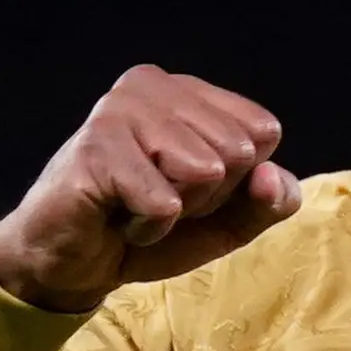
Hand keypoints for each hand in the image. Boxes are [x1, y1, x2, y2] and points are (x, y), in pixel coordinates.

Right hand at [0, 66, 300, 315]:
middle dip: (207, 196)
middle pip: (238, 152)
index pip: (263, 132)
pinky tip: (116, 217)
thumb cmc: (154, 227)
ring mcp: (119, 111)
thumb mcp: (233, 220)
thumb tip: (269, 176)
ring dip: (177, 211)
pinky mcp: (95, 148)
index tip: (189, 187)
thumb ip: (272, 199)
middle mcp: (152, 87)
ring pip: (205, 171)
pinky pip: (164, 203)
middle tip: (157, 198)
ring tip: (136, 205)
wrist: (78, 263)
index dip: (238, 180)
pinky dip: (149, 228)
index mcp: (189, 91)